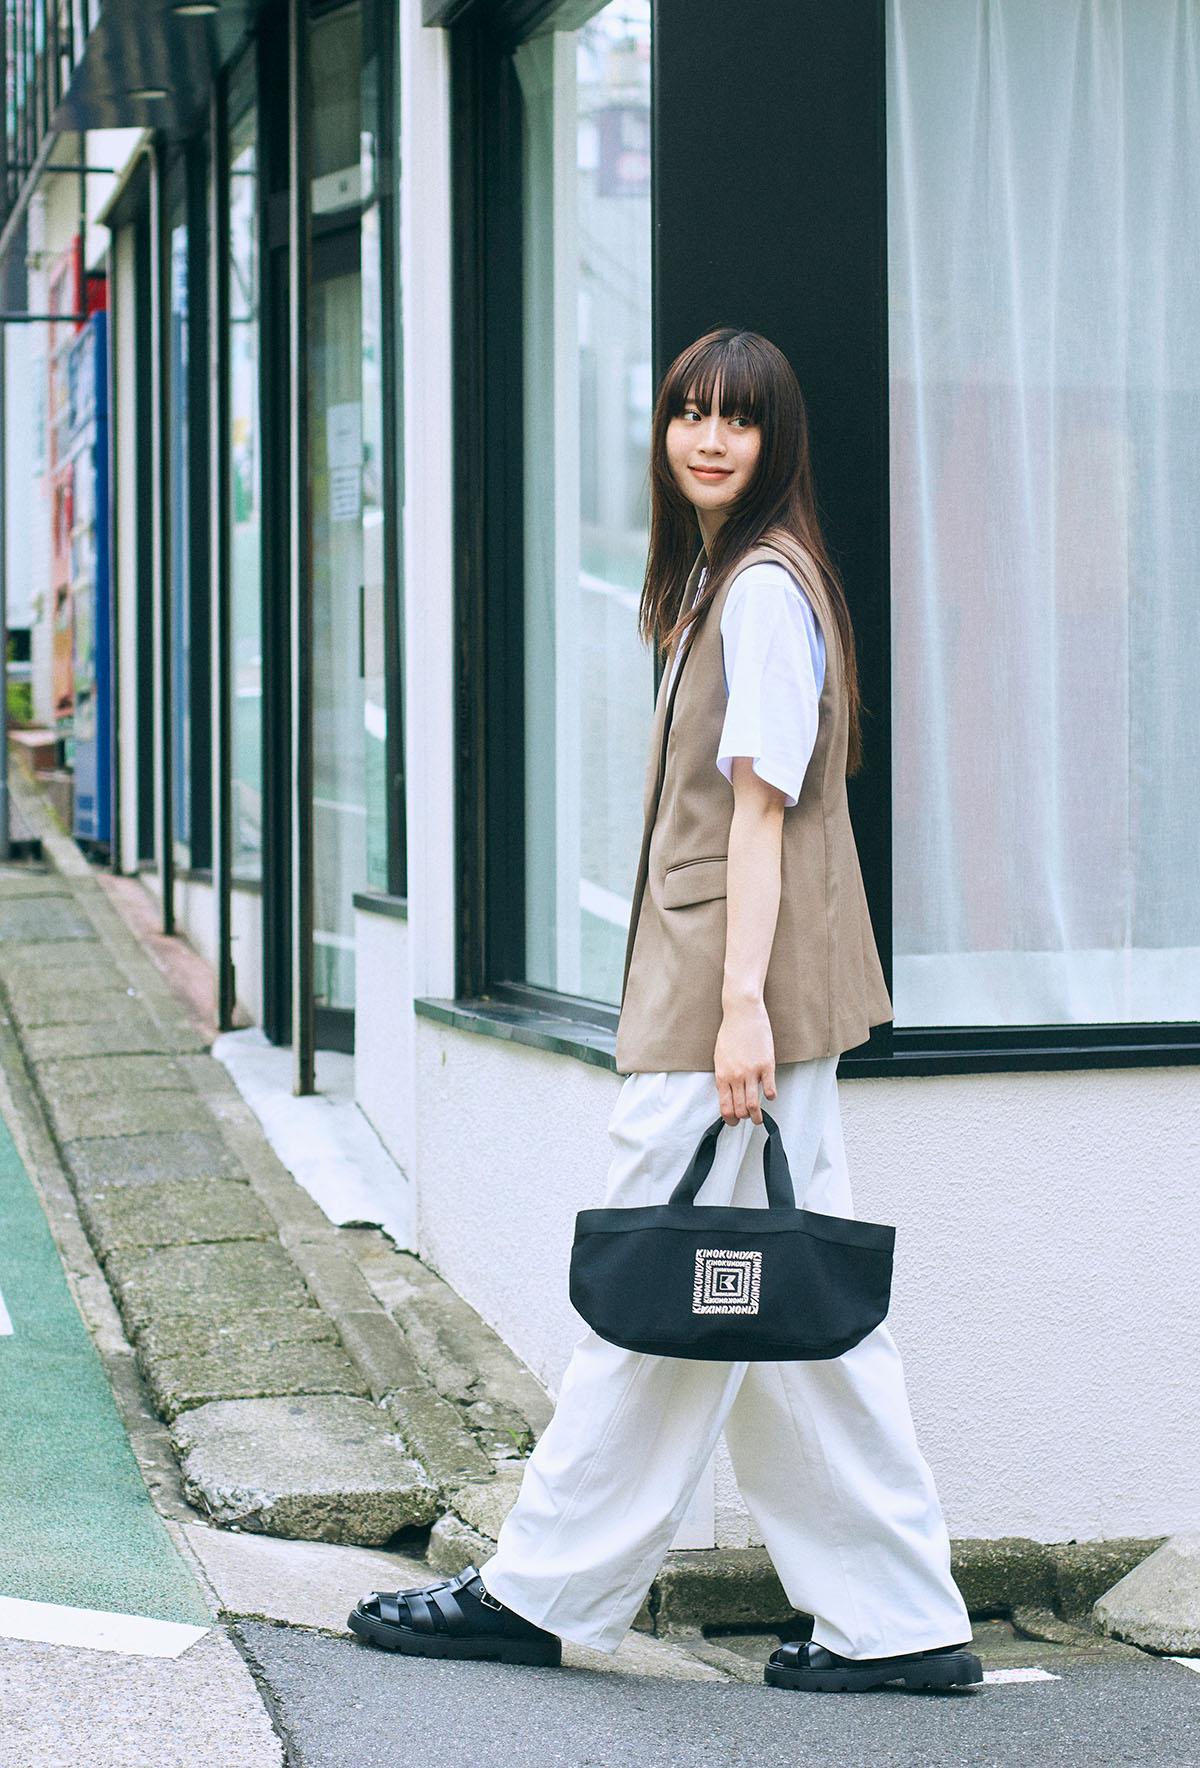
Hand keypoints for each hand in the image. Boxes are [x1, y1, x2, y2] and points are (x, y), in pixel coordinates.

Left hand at [714, 998, 776, 1124]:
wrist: (742, 1013)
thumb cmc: (730, 1033)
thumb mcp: (719, 1057)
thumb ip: (724, 1076)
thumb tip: (727, 1093)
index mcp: (722, 1076)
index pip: (725, 1107)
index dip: (730, 1120)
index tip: (734, 1122)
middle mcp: (736, 1077)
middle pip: (740, 1110)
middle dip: (744, 1120)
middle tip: (749, 1120)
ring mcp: (752, 1072)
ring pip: (754, 1105)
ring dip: (758, 1116)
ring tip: (759, 1118)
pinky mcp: (767, 1065)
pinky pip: (770, 1090)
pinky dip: (771, 1097)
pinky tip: (770, 1094)